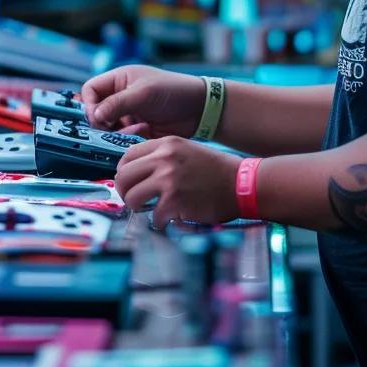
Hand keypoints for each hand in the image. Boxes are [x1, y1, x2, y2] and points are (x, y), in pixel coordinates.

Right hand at [81, 65, 204, 139]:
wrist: (199, 109)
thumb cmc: (172, 92)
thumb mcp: (143, 94)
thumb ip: (116, 103)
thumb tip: (94, 116)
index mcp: (120, 79)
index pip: (91, 89)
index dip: (89, 103)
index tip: (97, 117)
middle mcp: (121, 95)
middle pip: (96, 110)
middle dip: (100, 121)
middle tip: (108, 128)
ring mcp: (129, 113)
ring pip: (107, 126)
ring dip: (113, 132)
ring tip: (127, 131)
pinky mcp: (137, 129)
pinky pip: (121, 137)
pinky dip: (125, 138)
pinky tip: (139, 134)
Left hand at [115, 136, 239, 228]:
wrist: (243, 184)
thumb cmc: (217, 171)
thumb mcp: (187, 151)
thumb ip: (162, 158)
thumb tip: (137, 174)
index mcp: (166, 144)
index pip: (127, 156)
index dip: (124, 172)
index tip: (130, 182)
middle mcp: (164, 159)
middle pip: (123, 176)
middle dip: (125, 192)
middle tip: (135, 200)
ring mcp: (168, 180)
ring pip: (131, 197)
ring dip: (138, 208)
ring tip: (151, 210)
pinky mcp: (174, 201)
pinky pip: (152, 217)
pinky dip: (159, 222)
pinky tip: (170, 219)